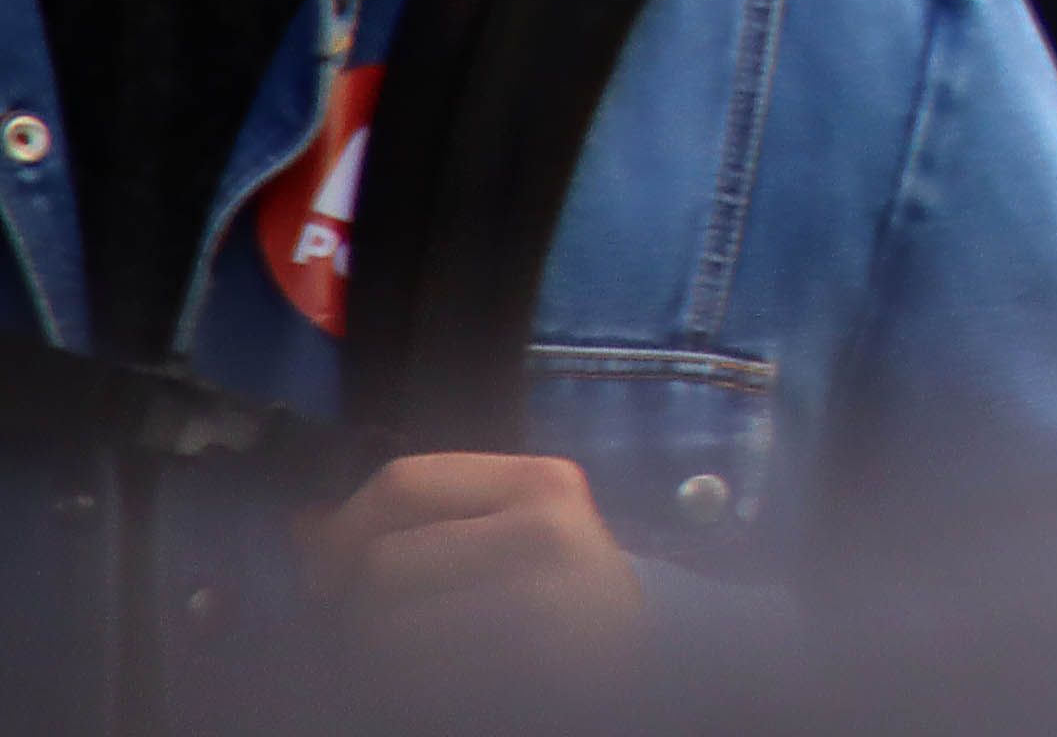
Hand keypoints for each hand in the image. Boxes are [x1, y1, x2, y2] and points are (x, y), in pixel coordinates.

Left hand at [297, 452, 641, 667]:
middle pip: (381, 562)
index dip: (343, 526)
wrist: (638, 664)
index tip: (327, 572)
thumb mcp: (512, 534)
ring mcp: (536, 604)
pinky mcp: (521, 670)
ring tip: (417, 659)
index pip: (404, 481)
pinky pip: (408, 682)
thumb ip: (424, 521)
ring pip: (382, 629)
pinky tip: (438, 687)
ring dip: (375, 655)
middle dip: (359, 607)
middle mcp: (544, 533)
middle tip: (385, 631)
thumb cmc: (559, 595)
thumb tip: (302, 524)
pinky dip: (402, 691)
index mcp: (542, 483)